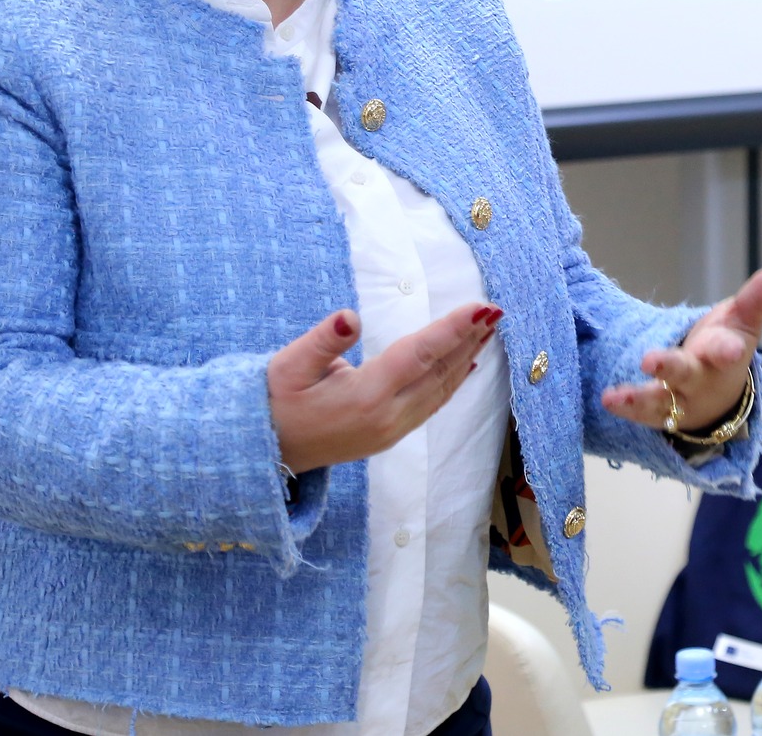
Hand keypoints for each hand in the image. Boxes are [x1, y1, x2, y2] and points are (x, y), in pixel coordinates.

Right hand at [270, 302, 501, 474]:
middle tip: (497, 310)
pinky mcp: (389, 437)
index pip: (419, 354)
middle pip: (438, 372)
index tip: (481, 308)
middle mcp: (387, 417)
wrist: (265, 452)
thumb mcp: (288, 365)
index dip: (452, 329)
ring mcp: (391, 431)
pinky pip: (431, 405)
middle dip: (469, 339)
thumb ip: (323, 341)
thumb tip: (349, 317)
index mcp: (365, 396)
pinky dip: (452, 382)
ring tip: (488, 330)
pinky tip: (466, 365)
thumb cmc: (273, 401)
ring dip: (466, 358)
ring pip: (440, 390)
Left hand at [601, 265, 761, 434]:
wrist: (717, 397)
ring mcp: (677, 399)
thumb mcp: (744, 319)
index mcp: (723, 355)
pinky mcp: (657, 411)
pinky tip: (607, 400)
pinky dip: (625, 408)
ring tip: (616, 396)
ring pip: (659, 401)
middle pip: (685, 374)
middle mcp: (699, 379)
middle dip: (669, 367)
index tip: (731, 349)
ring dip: (639, 397)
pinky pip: (641, 413)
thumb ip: (761, 294)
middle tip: (650, 361)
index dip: (728, 348)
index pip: (727, 350)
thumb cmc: (726, 348)